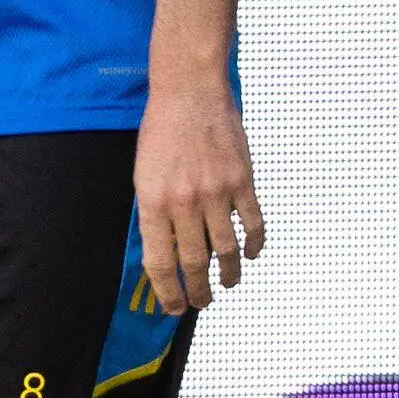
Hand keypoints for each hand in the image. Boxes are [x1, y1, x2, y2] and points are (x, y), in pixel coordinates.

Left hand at [134, 79, 265, 312]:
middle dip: (198, 291)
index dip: (168, 292)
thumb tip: (167, 250)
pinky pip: (252, 223)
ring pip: (227, 250)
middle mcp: (184, 202)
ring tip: (227, 284)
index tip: (174, 307)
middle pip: (194, 263)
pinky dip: (254, 244)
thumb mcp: (144, 174)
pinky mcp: (241, 180)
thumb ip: (155, 213)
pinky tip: (251, 254)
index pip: (160, 263)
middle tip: (201, 302)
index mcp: (153, 202)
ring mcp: (216, 192)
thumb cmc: (162, 130)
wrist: (189, 90)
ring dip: (228, 275)